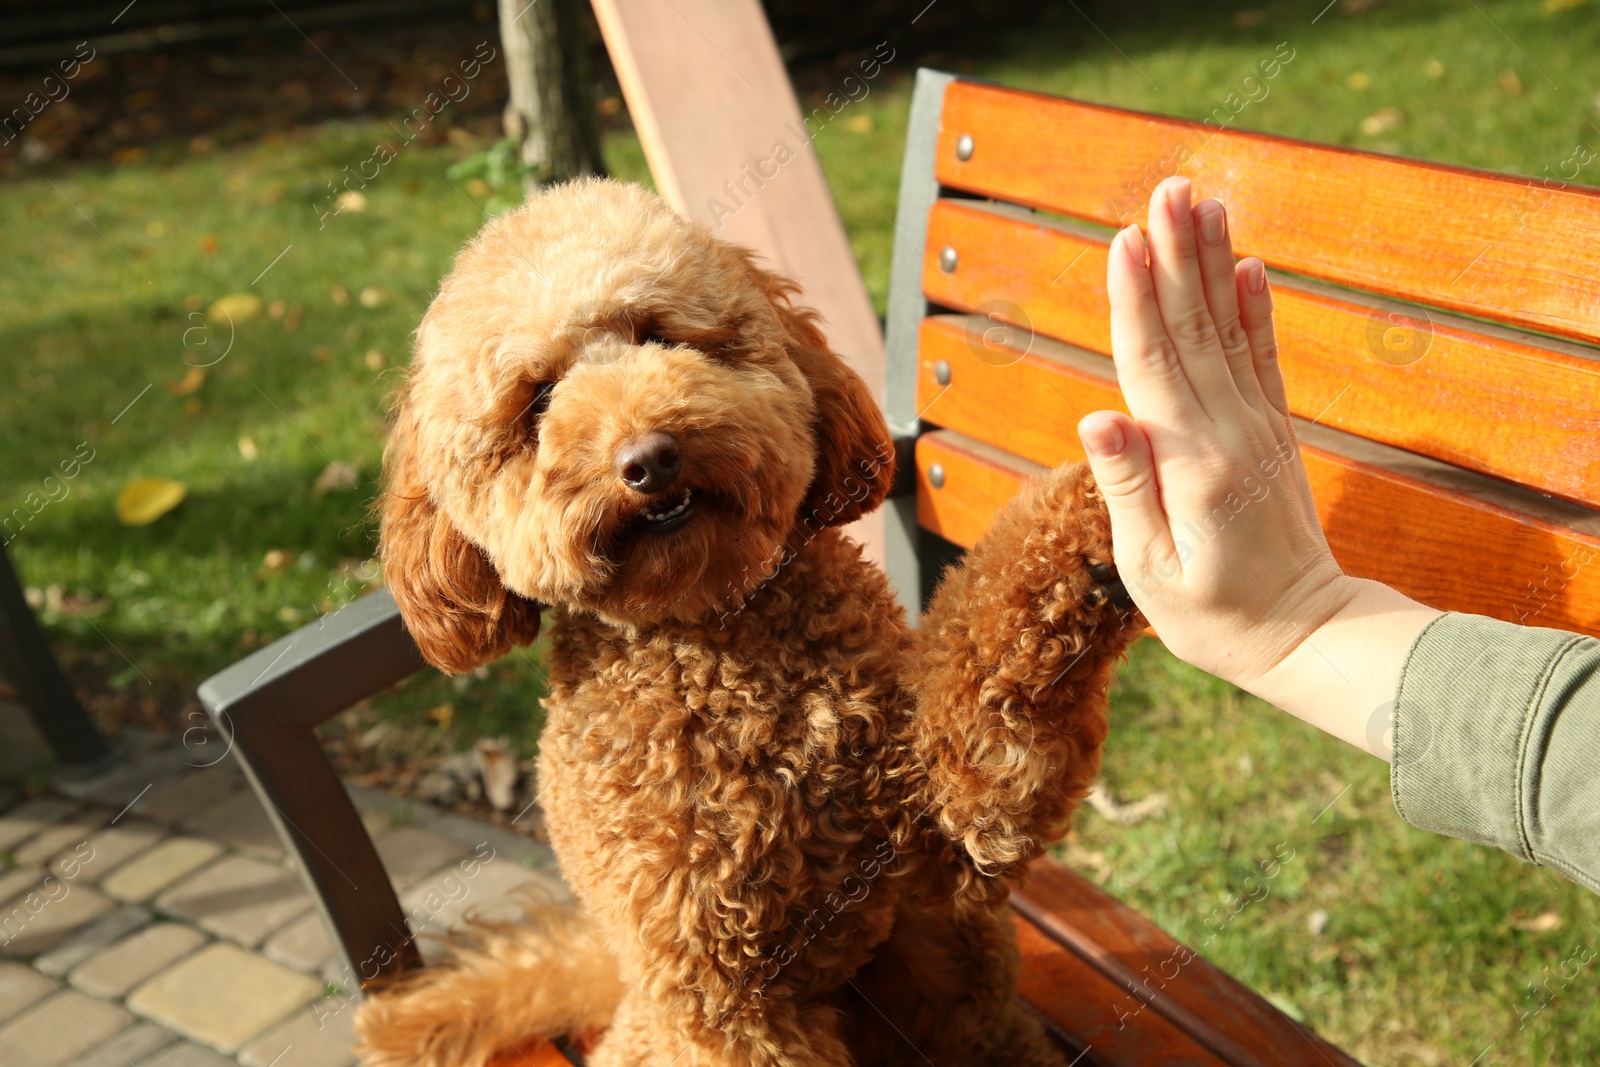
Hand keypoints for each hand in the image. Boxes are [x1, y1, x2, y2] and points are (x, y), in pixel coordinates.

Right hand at [1077, 176, 1350, 688]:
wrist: (1309, 636)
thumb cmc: (1215, 617)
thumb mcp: (1152, 571)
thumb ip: (1127, 489)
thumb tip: (1097, 416)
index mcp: (1190, 464)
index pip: (1151, 365)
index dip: (1134, 300)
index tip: (1124, 238)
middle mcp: (1229, 432)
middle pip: (1192, 328)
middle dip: (1175, 255)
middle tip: (1165, 187)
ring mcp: (1257, 428)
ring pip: (1227, 330)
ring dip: (1212, 262)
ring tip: (1199, 200)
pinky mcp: (1273, 433)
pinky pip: (1261, 359)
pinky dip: (1255, 309)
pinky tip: (1249, 265)